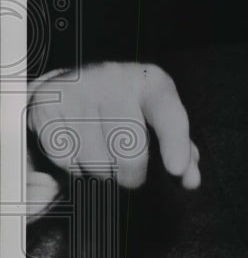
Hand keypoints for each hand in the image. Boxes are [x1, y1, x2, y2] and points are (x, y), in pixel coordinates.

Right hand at [28, 62, 200, 190]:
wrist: (71, 84)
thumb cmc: (126, 109)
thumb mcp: (157, 118)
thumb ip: (180, 150)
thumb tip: (190, 180)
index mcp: (149, 81)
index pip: (168, 114)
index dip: (175, 144)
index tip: (177, 171)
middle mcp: (113, 78)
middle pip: (130, 151)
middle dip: (133, 175)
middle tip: (131, 175)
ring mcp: (78, 89)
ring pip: (97, 162)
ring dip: (101, 171)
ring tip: (99, 152)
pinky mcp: (47, 104)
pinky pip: (66, 159)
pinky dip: (73, 166)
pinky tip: (77, 146)